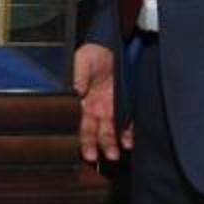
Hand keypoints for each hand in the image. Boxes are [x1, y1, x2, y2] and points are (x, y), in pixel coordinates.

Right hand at [74, 43, 130, 164]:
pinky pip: (126, 123)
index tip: (83, 150)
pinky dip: (128, 133)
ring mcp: (109, 109)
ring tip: (115, 154)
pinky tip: (129, 142)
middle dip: (94, 147)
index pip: (78, 125)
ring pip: (109, 132)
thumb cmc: (93, 53)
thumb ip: (78, 75)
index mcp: (80, 101)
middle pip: (93, 133)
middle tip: (95, 158)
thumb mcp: (82, 60)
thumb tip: (75, 90)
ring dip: (111, 144)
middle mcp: (94, 109)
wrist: (113, 45)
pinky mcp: (124, 106)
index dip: (81, 139)